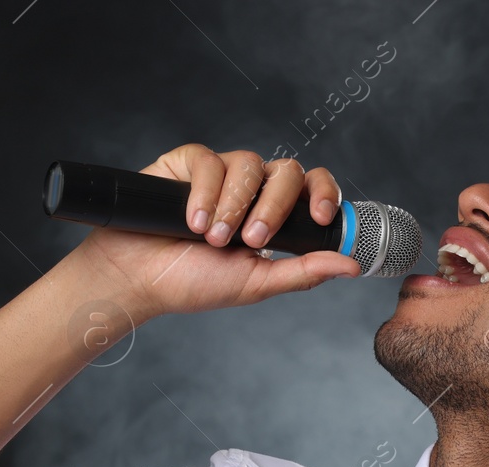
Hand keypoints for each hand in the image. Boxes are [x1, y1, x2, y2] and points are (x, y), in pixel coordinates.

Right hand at [72, 144, 359, 320]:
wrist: (137, 278)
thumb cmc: (192, 283)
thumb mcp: (256, 284)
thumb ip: (303, 272)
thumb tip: (351, 266)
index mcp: (274, 216)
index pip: (311, 188)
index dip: (323, 193)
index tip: (318, 217)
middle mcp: (251, 190)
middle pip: (286, 172)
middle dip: (273, 208)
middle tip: (250, 241)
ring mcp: (220, 174)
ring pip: (248, 164)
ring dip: (233, 205)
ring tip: (211, 237)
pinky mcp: (187, 163)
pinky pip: (209, 160)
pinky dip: (204, 192)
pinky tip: (190, 220)